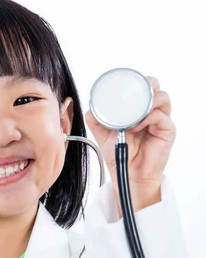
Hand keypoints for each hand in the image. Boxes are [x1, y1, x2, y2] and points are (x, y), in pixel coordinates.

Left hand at [84, 76, 175, 216]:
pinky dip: (148, 117)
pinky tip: (137, 126)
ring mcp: (161, 121)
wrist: (127, 176)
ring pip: (162, 97)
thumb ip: (97, 121)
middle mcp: (152, 112)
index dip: (136, 81)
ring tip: (133, 115)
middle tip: (132, 93)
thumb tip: (90, 108)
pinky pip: (161, 116)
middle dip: (146, 84)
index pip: (142, 86)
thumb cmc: (119, 156)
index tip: (123, 83)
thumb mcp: (103, 136)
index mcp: (138, 110)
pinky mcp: (167, 132)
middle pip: (156, 86)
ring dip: (147, 101)